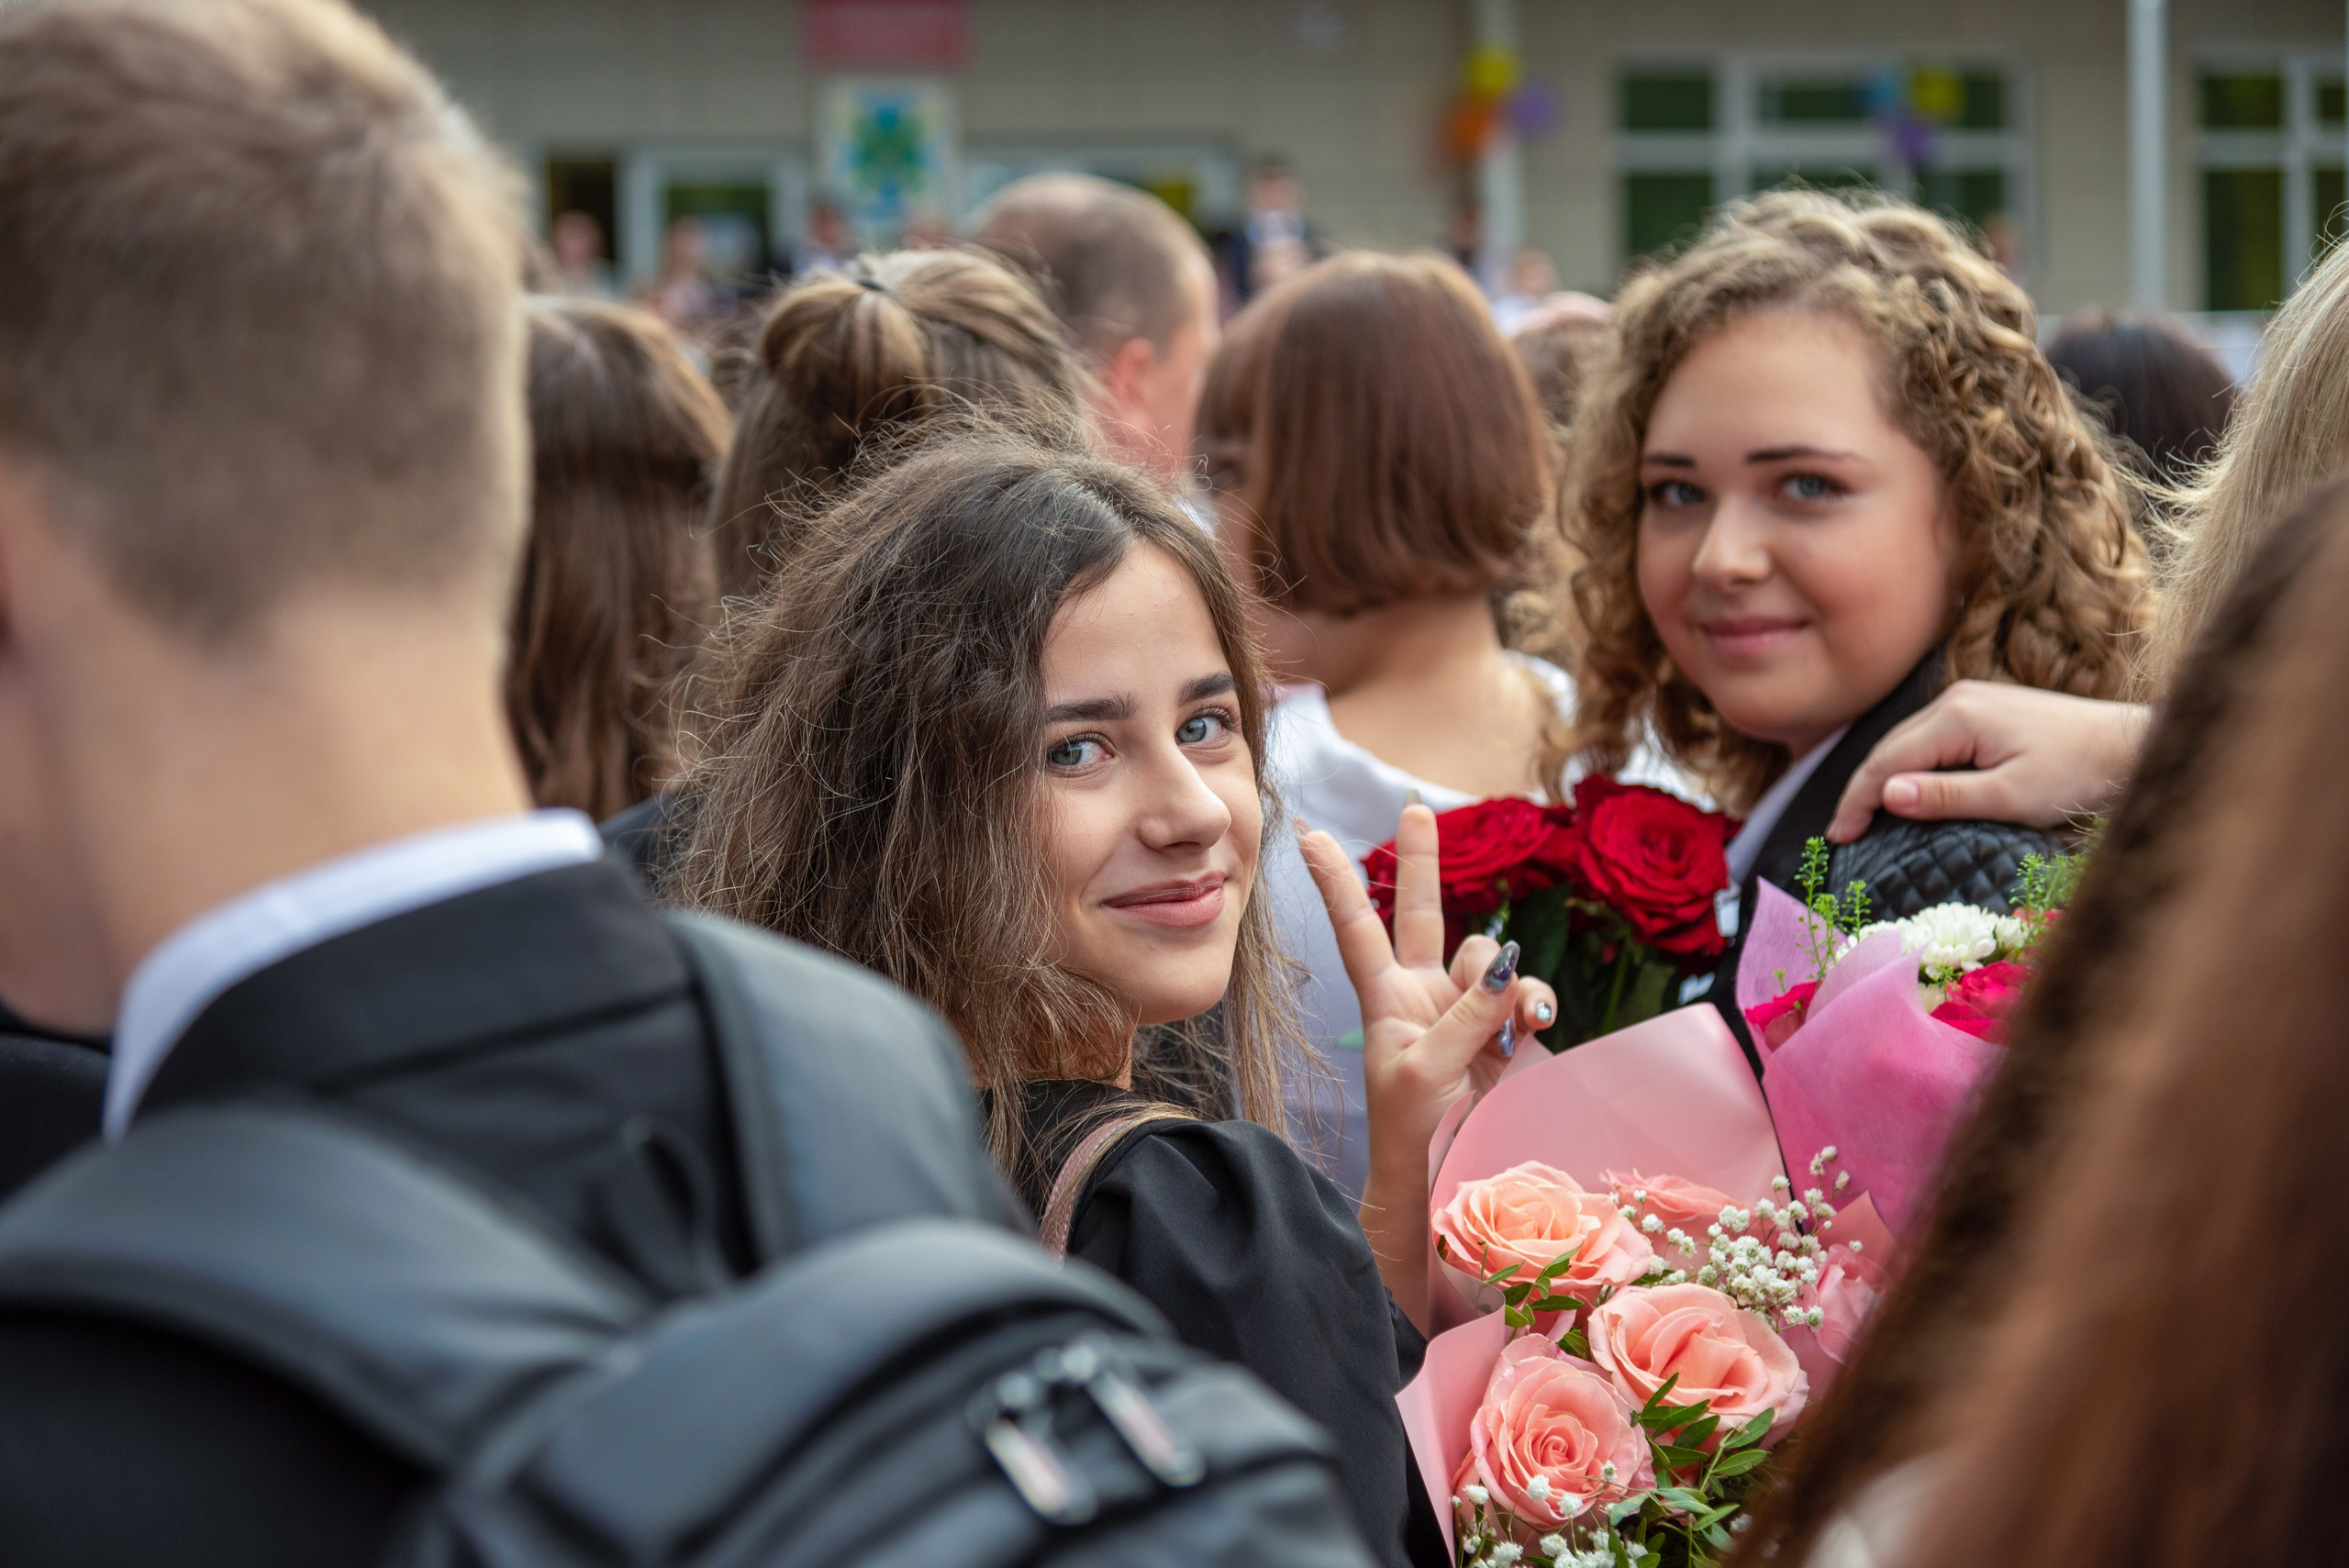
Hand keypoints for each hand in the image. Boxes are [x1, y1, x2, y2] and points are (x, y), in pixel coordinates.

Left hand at [1297, 804, 1555, 1329]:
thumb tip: (1508, 966)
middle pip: (1423, 914)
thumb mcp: (1427, 1070)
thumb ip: (1468, 1015)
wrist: (1439, 1177)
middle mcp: (1422, 993)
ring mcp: (1464, 1010)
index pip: (1357, 927)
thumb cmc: (1411, 1129)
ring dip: (1505, 975)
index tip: (1306, 835)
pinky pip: (1527, 995)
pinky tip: (1541, 1021)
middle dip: (1423, 863)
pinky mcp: (1502, 1033)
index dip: (1336, 881)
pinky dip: (1537, 1001)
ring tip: (1512, 1016)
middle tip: (1415, 809)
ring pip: (1491, 958)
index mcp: (1385, 997)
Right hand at [1826, 682, 2150, 843]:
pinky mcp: (1984, 708)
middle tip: (1843, 833)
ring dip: (1883, 777)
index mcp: (1958, 716)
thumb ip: (1946, 796)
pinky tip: (1904, 788)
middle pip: (1891, 747)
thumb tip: (1886, 794)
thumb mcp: (2010, 796)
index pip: (1887, 761)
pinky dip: (1909, 765)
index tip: (1839, 837)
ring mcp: (1970, 700)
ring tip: (1865, 815)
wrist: (2128, 745)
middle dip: (1862, 789)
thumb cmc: (2077, 775)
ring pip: (1907, 742)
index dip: (1858, 800)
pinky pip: (1930, 739)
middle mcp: (1957, 699)